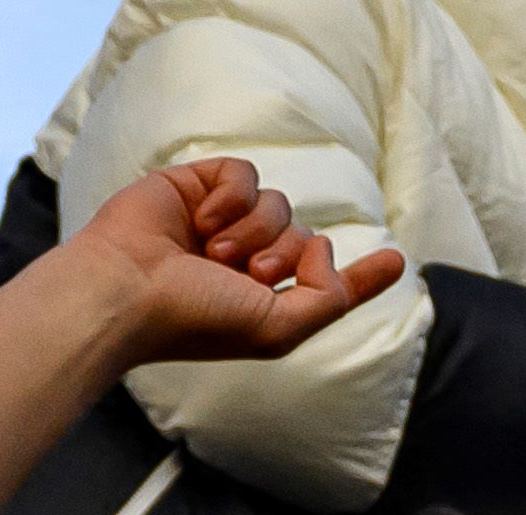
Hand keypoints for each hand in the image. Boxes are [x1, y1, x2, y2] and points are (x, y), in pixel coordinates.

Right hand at [81, 150, 402, 365]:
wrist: (128, 289)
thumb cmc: (196, 319)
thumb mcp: (278, 329)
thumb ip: (326, 301)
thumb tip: (329, 250)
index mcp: (264, 302)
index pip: (323, 284)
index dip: (361, 275)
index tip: (396, 261)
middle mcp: (245, 263)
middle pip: (304, 238)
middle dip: (288, 253)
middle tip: (252, 272)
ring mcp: (221, 224)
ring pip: (278, 204)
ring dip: (257, 229)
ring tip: (217, 251)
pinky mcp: (197, 187)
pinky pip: (244, 174)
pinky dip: (231, 197)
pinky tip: (202, 219)